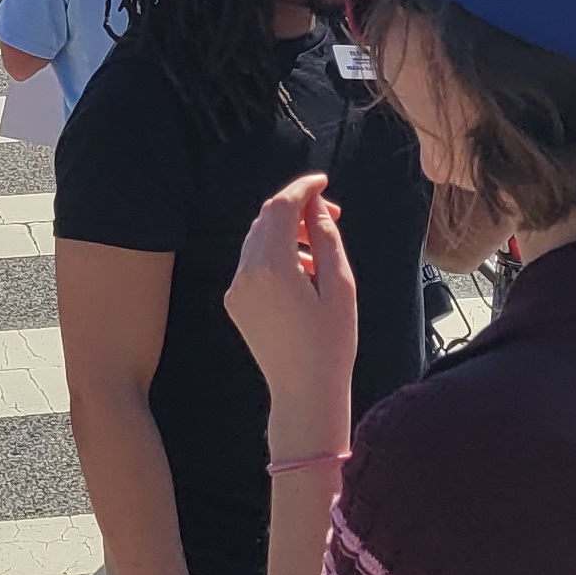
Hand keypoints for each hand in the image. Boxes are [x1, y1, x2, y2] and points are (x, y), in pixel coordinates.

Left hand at [224, 173, 359, 432]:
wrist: (304, 392)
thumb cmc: (330, 342)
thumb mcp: (340, 284)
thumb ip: (326, 238)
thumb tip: (316, 206)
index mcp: (272, 266)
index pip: (281, 207)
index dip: (303, 188)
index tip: (323, 182)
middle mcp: (246, 273)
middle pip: (266, 218)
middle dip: (297, 208)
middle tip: (331, 215)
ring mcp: (236, 289)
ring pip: (258, 239)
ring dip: (286, 231)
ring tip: (320, 248)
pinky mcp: (235, 303)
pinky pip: (253, 263)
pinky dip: (276, 253)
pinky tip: (303, 271)